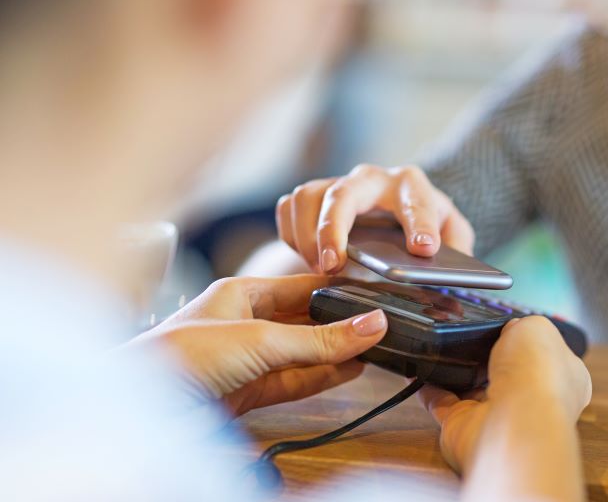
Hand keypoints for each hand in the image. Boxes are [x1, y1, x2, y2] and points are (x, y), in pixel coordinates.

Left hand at [130, 275, 386, 415]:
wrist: (138, 408)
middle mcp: (246, 322)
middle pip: (305, 321)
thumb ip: (320, 339)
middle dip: (341, 325)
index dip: (338, 291)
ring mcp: (248, 359)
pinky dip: (323, 377)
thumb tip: (371, 325)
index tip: (374, 296)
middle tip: (382, 326)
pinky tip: (351, 370)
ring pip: (304, 353)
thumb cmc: (181, 355)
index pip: (302, 286)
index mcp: (241, 293)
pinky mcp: (249, 390)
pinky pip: (295, 380)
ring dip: (337, 353)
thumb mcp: (261, 340)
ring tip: (377, 349)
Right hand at [275, 164, 474, 273]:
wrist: (395, 217)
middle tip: (333, 265)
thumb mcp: (452, 238)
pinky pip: (289, 207)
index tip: (423, 248)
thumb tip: (453, 282)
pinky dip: (291, 234)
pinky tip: (307, 258)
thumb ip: (460, 254)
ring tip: (321, 269)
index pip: (417, 200)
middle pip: (344, 193)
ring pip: (309, 197)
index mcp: (411, 187)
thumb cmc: (425, 229)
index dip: (420, 224)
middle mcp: (372, 180)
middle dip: (334, 228)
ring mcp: (338, 185)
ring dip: (307, 236)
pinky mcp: (313, 196)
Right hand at [419, 316, 591, 473]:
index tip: (509, 326)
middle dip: (489, 357)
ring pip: (474, 390)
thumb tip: (509, 330)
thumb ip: (523, 325)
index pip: (546, 357)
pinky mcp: (466, 428)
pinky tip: (423, 372)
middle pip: (507, 374)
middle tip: (473, 337)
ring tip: (443, 350)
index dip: (528, 341)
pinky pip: (443, 405)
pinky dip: (431, 389)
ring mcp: (499, 417)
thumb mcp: (537, 327)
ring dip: (458, 373)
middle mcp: (533, 402)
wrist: (513, 419)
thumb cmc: (536, 375)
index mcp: (563, 378)